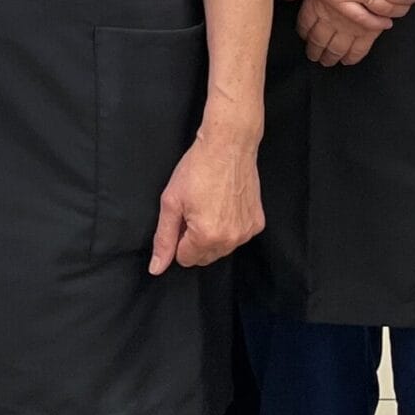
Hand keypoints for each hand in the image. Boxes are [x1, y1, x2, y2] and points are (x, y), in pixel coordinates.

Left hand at [149, 127, 264, 274]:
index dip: (179, 238)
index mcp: (206, 236)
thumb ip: (163, 238)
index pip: (185, 259)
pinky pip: (238, 236)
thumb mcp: (171, 201)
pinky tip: (226, 204)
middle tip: (195, 209)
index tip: (183, 216)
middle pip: (204, 257)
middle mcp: (230, 240)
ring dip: (213, 235)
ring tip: (210, 205)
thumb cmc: (197, 168)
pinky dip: (230, 226)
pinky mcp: (257, 223)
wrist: (229, 145)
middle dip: (195, 240)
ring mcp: (246, 233)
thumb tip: (157, 269)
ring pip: (221, 249)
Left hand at [289, 0, 379, 67]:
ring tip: (328, 61)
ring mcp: (349, 27)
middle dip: (315, 50)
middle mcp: (331, 19)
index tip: (304, 36)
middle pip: (318, 41)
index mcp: (317, 5)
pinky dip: (352, 57)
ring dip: (331, 57)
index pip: (305, 25)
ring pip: (336, 49)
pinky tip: (348, 59)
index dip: (303, 32)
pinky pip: (359, 50)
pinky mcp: (368, 31)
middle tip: (314, 55)